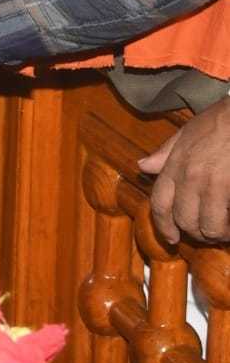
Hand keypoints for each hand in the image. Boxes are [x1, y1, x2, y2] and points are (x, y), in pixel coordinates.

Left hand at [140, 98, 229, 244]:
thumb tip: (142, 166)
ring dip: (217, 234)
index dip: (163, 226)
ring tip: (225, 231)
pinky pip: (226, 219)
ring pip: (208, 226)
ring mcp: (211, 183)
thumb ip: (164, 154)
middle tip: (209, 233)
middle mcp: (188, 177)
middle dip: (196, 234)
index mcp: (174, 165)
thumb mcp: (185, 133)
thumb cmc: (218, 122)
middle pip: (184, 220)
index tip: (172, 239)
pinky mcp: (229, 187)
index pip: (159, 203)